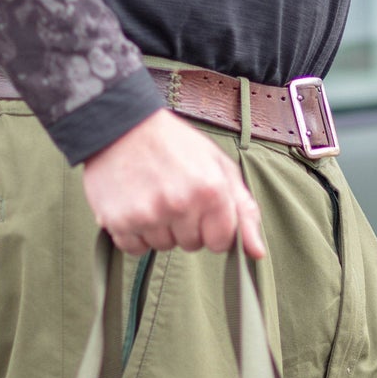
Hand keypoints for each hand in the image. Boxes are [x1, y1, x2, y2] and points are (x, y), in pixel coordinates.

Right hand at [81, 110, 265, 257]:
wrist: (119, 125)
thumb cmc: (174, 145)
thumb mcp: (219, 166)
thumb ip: (243, 210)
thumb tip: (257, 252)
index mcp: (211, 190)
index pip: (221, 242)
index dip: (212, 228)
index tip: (201, 207)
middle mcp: (180, 204)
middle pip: (191, 245)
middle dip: (185, 226)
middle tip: (171, 193)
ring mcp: (148, 214)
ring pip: (163, 247)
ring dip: (159, 229)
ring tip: (151, 194)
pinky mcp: (119, 221)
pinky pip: (135, 249)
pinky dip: (134, 233)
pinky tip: (134, 204)